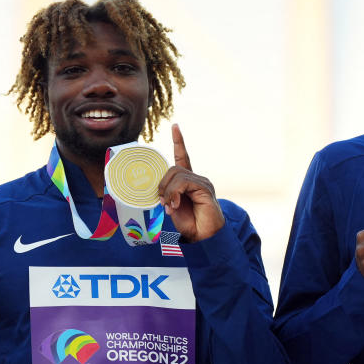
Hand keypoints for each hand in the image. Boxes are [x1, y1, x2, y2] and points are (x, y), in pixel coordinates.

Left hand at [158, 124, 224, 242]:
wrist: (204, 237)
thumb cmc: (190, 223)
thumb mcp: (173, 206)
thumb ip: (167, 195)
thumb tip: (159, 192)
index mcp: (189, 181)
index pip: (183, 156)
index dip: (179, 141)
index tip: (175, 126)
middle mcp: (197, 179)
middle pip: (173, 168)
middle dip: (163, 184)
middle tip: (162, 201)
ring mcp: (202, 183)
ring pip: (177, 175)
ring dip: (168, 191)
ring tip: (170, 206)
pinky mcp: (205, 189)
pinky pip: (184, 183)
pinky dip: (175, 193)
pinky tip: (175, 205)